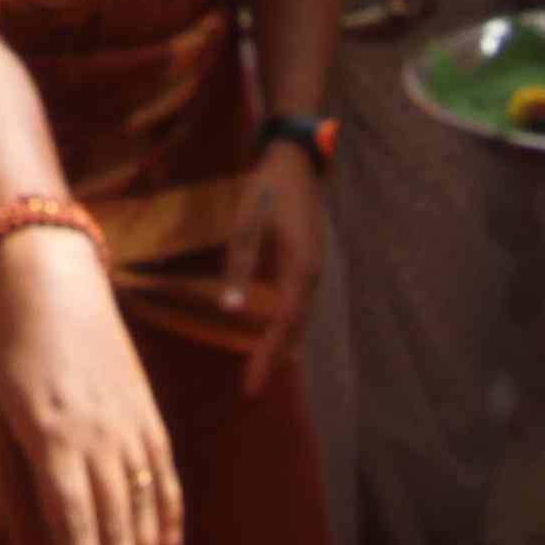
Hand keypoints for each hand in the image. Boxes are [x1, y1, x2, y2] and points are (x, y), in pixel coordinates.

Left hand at [0, 225, 181, 544]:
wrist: (53, 279)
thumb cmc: (5, 343)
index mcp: (50, 436)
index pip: (73, 521)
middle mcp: (96, 435)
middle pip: (115, 522)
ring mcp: (127, 422)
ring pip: (144, 504)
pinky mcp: (146, 409)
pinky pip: (163, 471)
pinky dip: (168, 511)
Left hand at [220, 141, 327, 394]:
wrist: (295, 157)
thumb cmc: (268, 186)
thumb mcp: (247, 223)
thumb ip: (240, 264)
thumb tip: (231, 309)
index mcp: (301, 268)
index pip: (284, 325)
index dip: (266, 356)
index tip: (251, 385)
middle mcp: (312, 273)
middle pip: (294, 327)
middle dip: (272, 357)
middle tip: (251, 388)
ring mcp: (313, 267)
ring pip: (297, 316)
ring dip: (280, 342)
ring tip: (260, 368)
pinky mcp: (307, 260)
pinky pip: (296, 302)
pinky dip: (284, 323)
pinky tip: (271, 331)